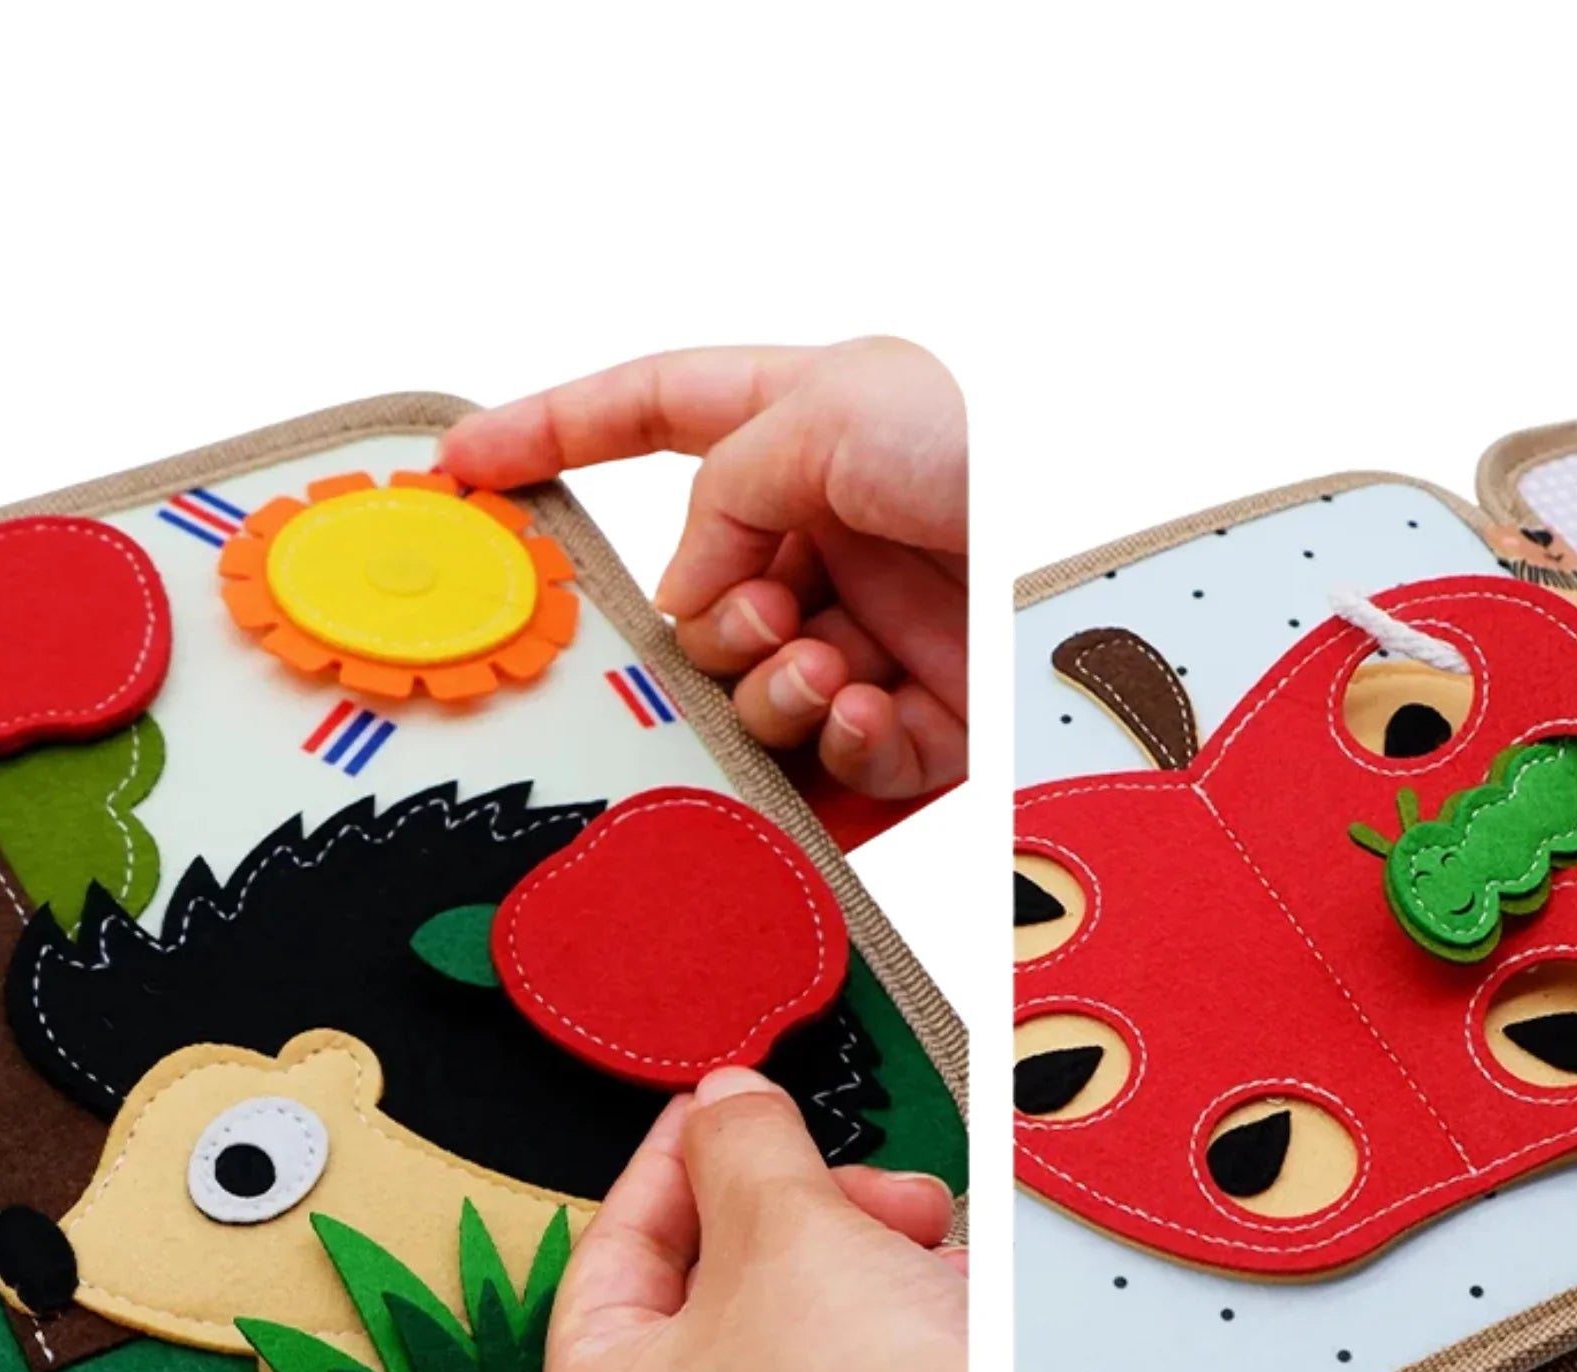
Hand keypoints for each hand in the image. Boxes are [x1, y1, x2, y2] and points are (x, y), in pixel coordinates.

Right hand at [440, 338, 966, 800]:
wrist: (1110, 566)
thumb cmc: (1003, 452)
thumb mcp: (844, 409)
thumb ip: (729, 482)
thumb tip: (698, 590)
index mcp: (808, 428)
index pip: (653, 415)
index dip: (551, 433)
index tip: (466, 470)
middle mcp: (833, 534)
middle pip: (701, 597)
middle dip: (712, 623)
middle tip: (766, 617)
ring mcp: (874, 631)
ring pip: (757, 690)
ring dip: (773, 687)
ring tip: (827, 667)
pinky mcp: (924, 724)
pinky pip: (840, 758)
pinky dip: (840, 743)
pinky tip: (872, 712)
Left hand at [533, 1067, 967, 1371]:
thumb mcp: (789, 1225)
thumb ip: (740, 1145)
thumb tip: (724, 1106)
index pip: (611, 1258)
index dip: (677, 1161)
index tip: (724, 1108)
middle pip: (710, 1304)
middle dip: (805, 1221)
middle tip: (875, 1189)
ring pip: (785, 1354)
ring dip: (863, 1274)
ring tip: (931, 1247)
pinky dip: (889, 1350)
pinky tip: (949, 1309)